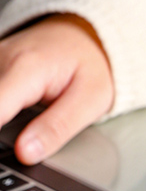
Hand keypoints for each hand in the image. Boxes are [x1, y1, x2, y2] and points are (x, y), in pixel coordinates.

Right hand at [0, 14, 113, 163]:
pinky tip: (13, 119)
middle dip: (3, 128)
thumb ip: (57, 128)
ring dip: (4, 119)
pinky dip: (4, 110)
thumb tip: (25, 153)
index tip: (10, 148)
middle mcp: (1, 60)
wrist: (86, 37)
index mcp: (26, 68)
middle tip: (27, 144)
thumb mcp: (90, 101)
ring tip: (29, 128)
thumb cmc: (91, 66)